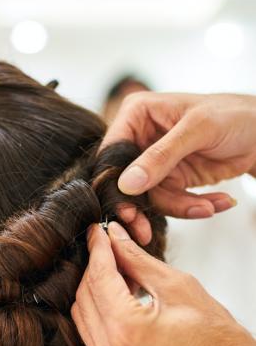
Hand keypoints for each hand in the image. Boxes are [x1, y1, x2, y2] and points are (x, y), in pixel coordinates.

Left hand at [71, 221, 255, 345]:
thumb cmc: (217, 337)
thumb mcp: (177, 286)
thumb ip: (137, 259)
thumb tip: (114, 235)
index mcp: (127, 331)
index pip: (99, 278)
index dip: (98, 249)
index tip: (98, 231)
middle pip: (85, 296)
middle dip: (95, 267)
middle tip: (110, 248)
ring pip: (83, 315)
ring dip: (95, 289)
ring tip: (119, 272)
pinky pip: (91, 334)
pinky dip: (99, 311)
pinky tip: (118, 296)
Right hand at [104, 93, 255, 243]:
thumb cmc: (233, 115)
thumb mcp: (198, 129)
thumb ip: (161, 156)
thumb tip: (127, 183)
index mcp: (136, 115)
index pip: (112, 153)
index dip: (114, 183)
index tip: (126, 209)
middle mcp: (138, 138)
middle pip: (124, 181)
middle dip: (142, 206)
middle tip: (145, 230)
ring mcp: (152, 162)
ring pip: (149, 197)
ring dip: (179, 207)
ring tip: (210, 206)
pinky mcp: (168, 180)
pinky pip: (169, 202)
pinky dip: (192, 207)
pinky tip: (218, 203)